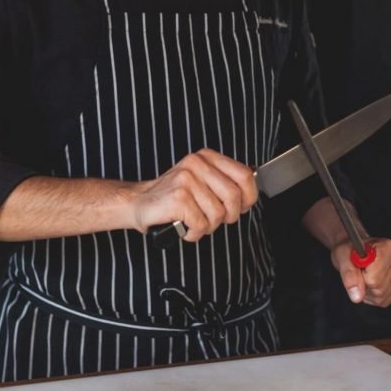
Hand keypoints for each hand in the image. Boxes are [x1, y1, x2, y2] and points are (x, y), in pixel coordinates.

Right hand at [130, 149, 257, 241]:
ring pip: (218, 214)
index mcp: (206, 157)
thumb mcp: (201, 181)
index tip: (240, 207)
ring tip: (195, 222)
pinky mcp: (178, 198)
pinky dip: (194, 233)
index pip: (244, 175)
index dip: (248, 196)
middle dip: (228, 216)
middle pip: (234, 197)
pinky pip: (201, 224)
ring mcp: (186, 180)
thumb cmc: (173, 196)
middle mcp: (197, 164)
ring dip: (208, 226)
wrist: (139, 202)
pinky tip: (185, 227)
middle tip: (215, 220)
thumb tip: (250, 192)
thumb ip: (224, 182)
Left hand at [330, 237, 390, 307]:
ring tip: (365, 276)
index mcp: (387, 246)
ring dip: (369, 292)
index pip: (374, 279)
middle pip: (380, 289)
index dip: (361, 278)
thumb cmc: (350, 250)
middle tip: (361, 273)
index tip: (359, 268)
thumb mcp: (342, 257)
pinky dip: (375, 296)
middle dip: (365, 286)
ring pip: (383, 296)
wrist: (357, 249)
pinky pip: (386, 300)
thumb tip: (357, 296)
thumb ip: (349, 276)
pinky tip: (372, 282)